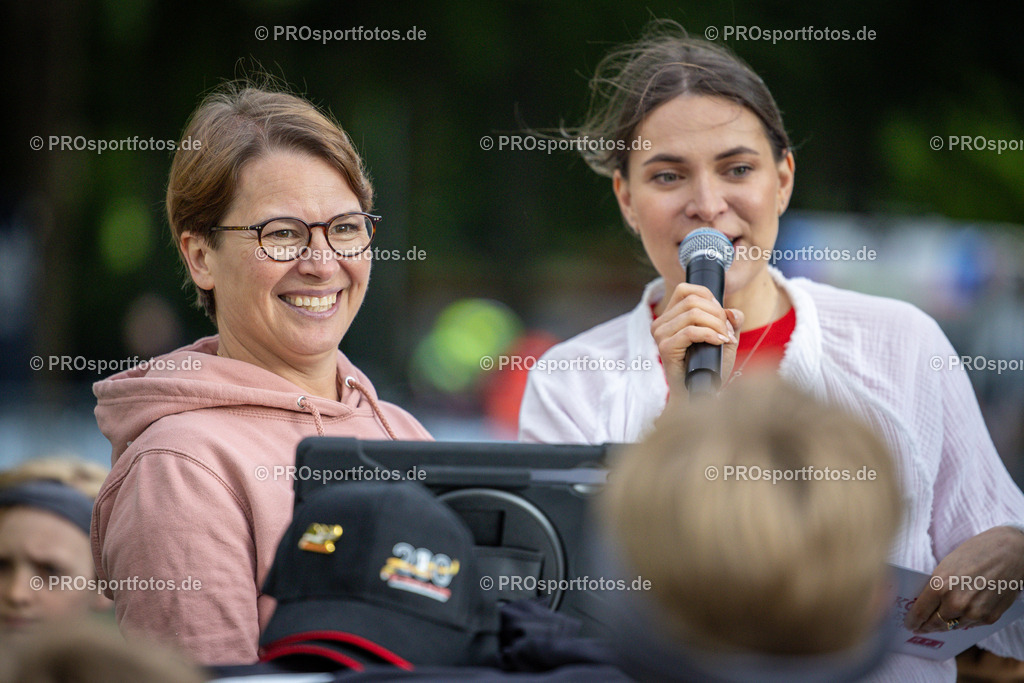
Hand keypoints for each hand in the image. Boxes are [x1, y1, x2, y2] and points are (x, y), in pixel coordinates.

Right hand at [652, 282, 742, 390]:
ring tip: (726, 339)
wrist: (699, 393)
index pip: (685, 289)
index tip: (722, 317)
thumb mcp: (724, 339)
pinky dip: (710, 334)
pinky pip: (691, 331)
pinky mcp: (665, 348)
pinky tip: (720, 342)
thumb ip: (730, 323)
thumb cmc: (709, 367)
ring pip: (693, 313)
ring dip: (717, 325)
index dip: (709, 298)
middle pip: (693, 301)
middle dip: (718, 314)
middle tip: (729, 332)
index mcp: (669, 317)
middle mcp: (660, 323)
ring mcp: (660, 335)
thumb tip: (733, 312)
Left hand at [905, 526, 1023, 632]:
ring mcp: (974, 612)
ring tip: (936, 625)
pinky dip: (963, 621)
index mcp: (941, 585)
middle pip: (935, 623)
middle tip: (919, 628)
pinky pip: (970, 624)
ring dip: (944, 626)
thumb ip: (936, 585)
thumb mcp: (947, 564)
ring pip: (953, 626)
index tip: (909, 624)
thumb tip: (926, 601)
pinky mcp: (990, 617)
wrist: (1011, 552)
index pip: (920, 611)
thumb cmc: (975, 552)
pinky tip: (959, 617)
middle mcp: (956, 602)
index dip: (913, 620)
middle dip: (926, 626)